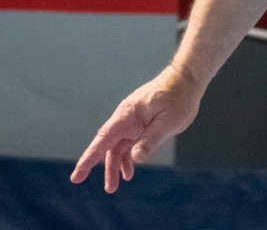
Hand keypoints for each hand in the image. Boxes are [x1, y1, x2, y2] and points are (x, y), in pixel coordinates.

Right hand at [70, 62, 204, 191]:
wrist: (187, 80)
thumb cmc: (178, 97)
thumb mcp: (168, 122)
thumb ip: (151, 140)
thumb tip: (136, 159)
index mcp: (127, 115)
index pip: (104, 138)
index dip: (90, 156)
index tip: (78, 171)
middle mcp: (126, 118)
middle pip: (107, 145)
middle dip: (95, 164)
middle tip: (80, 180)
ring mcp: (133, 122)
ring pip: (117, 147)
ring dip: (114, 165)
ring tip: (113, 186)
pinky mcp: (141, 124)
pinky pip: (129, 144)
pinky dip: (127, 158)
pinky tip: (129, 171)